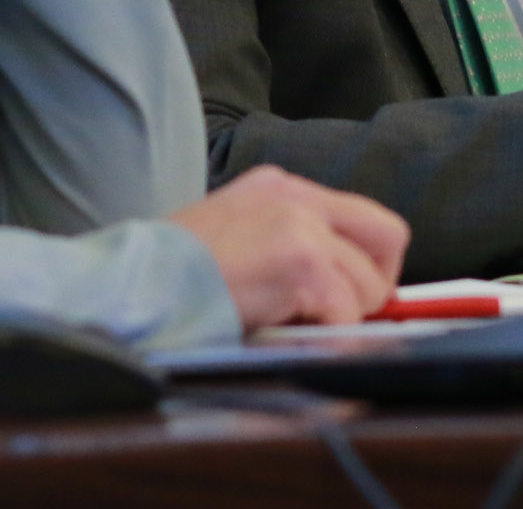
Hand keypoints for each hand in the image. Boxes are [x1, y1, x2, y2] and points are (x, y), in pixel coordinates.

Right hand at [168, 165, 410, 329]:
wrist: (135, 286)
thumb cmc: (170, 275)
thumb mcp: (234, 235)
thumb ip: (285, 244)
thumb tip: (338, 287)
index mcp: (279, 187)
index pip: (361, 217)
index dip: (367, 263)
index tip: (353, 296)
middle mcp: (296, 196)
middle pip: (387, 236)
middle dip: (375, 286)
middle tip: (345, 317)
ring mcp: (301, 225)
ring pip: (369, 285)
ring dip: (340, 318)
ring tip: (291, 325)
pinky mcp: (301, 259)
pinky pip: (344, 312)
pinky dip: (323, 335)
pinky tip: (282, 332)